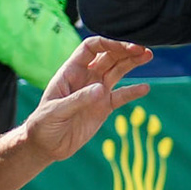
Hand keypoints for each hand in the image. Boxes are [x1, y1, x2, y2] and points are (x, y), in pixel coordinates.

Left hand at [23, 38, 153, 161]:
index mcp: (71, 72)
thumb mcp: (56, 111)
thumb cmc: (43, 124)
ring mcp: (96, 92)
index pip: (91, 48)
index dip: (107, 44)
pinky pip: (121, 96)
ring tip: (147, 55)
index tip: (123, 46)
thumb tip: (101, 89)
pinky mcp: (104, 107)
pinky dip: (133, 92)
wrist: (46, 145)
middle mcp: (86, 77)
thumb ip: (78, 99)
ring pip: (117, 70)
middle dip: (124, 50)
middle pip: (108, 56)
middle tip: (142, 48)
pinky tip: (145, 88)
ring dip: (132, 62)